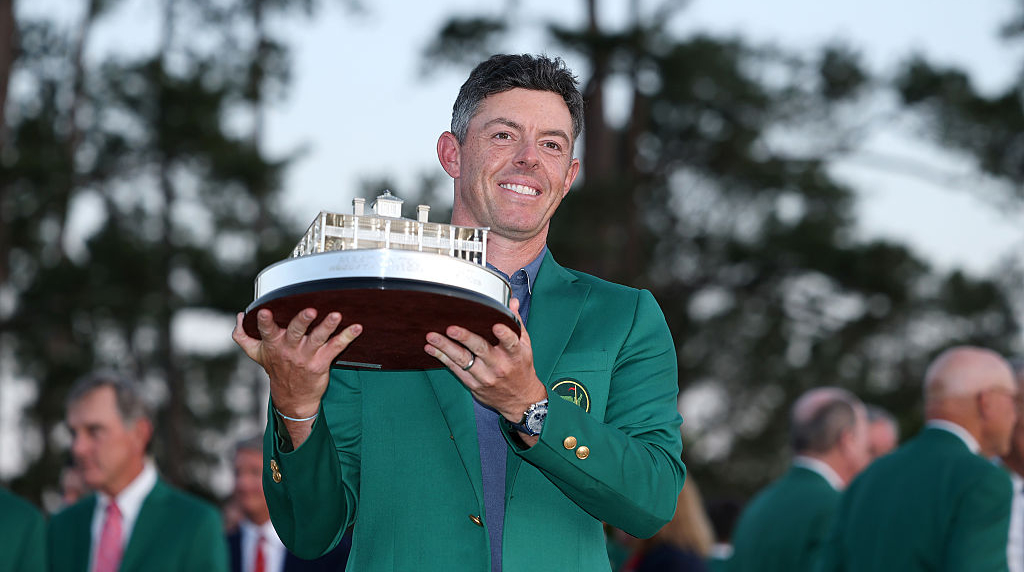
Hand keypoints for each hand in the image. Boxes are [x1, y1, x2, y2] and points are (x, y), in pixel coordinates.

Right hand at [233, 308, 361, 426]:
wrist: (292, 398)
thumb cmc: (276, 368)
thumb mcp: (256, 354)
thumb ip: (243, 336)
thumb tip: (239, 317)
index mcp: (273, 344)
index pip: (266, 331)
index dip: (265, 322)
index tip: (264, 311)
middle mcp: (290, 349)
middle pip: (295, 332)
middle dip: (301, 321)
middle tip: (310, 310)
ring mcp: (307, 356)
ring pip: (318, 338)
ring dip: (327, 326)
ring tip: (336, 315)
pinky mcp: (322, 362)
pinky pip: (336, 347)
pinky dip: (348, 337)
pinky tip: (357, 328)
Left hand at [424, 298, 546, 427]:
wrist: (520, 400)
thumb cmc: (521, 368)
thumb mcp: (525, 346)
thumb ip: (516, 323)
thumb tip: (513, 302)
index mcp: (515, 354)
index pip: (511, 343)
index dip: (504, 335)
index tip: (496, 326)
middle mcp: (500, 366)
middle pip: (481, 350)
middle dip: (465, 338)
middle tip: (451, 329)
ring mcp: (486, 377)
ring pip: (463, 360)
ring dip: (445, 348)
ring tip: (432, 337)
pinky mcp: (474, 384)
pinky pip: (456, 370)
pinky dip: (443, 358)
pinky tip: (431, 349)